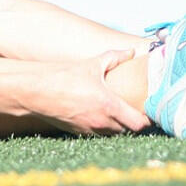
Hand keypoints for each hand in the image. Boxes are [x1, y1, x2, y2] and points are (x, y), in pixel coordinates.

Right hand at [32, 49, 151, 135]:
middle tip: (135, 110)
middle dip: (133, 122)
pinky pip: (97, 135)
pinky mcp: (79, 133)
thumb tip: (130, 51)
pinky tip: (100, 115)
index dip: (146, 119)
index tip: (147, 111)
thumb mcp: (92, 64)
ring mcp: (90, 130)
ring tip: (119, 113)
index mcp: (109, 105)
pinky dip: (102, 128)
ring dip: (118, 126)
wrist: (38, 91)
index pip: (138, 124)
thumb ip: (114, 57)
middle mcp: (102, 122)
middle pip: (128, 131)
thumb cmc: (65, 76)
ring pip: (113, 135)